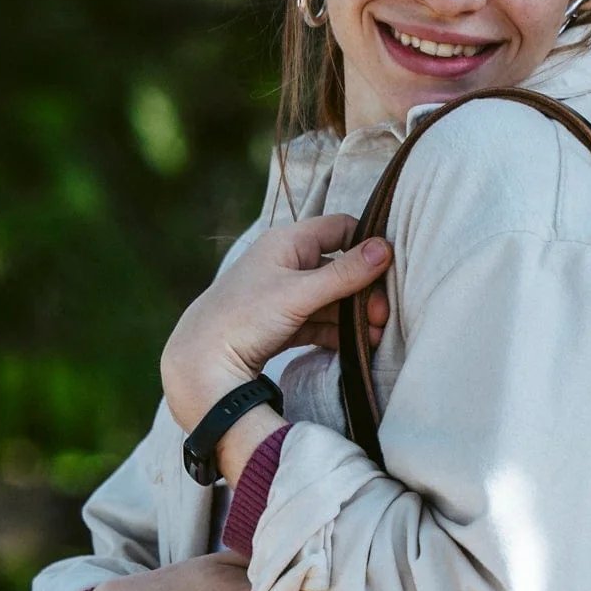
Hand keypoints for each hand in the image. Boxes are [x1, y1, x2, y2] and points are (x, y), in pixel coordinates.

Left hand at [160, 214, 392, 430]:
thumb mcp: (299, 293)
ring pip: (331, 298)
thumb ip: (344, 273)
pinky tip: (355, 347)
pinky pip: (318, 321)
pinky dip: (337, 332)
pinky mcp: (281, 322)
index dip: (366, 244)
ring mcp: (283, 294)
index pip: (339, 228)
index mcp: (287, 242)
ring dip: (354, 316)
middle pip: (339, 268)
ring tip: (375, 337)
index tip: (388, 269)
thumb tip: (385, 248)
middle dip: (364, 291)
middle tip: (382, 316)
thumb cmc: (245, 317)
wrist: (201, 362)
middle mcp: (286, 262)